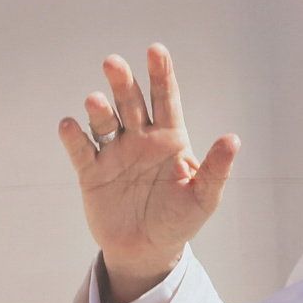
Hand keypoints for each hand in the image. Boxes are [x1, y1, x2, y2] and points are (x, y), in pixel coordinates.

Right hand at [55, 44, 238, 302]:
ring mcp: (114, 153)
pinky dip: (73, 138)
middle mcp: (139, 138)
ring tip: (95, 101)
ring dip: (99, 108)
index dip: (161, 74)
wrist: (148, 251)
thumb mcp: (203, 197)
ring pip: (105, 121)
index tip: (156, 51)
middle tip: (113, 63)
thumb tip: (232, 139)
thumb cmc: (179, 220)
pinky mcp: (91, 172)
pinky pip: (81, 151)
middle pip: (131, 102)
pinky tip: (69, 126)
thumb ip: (215, 169)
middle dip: (123, 82)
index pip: (165, 98)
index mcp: (168, 138)